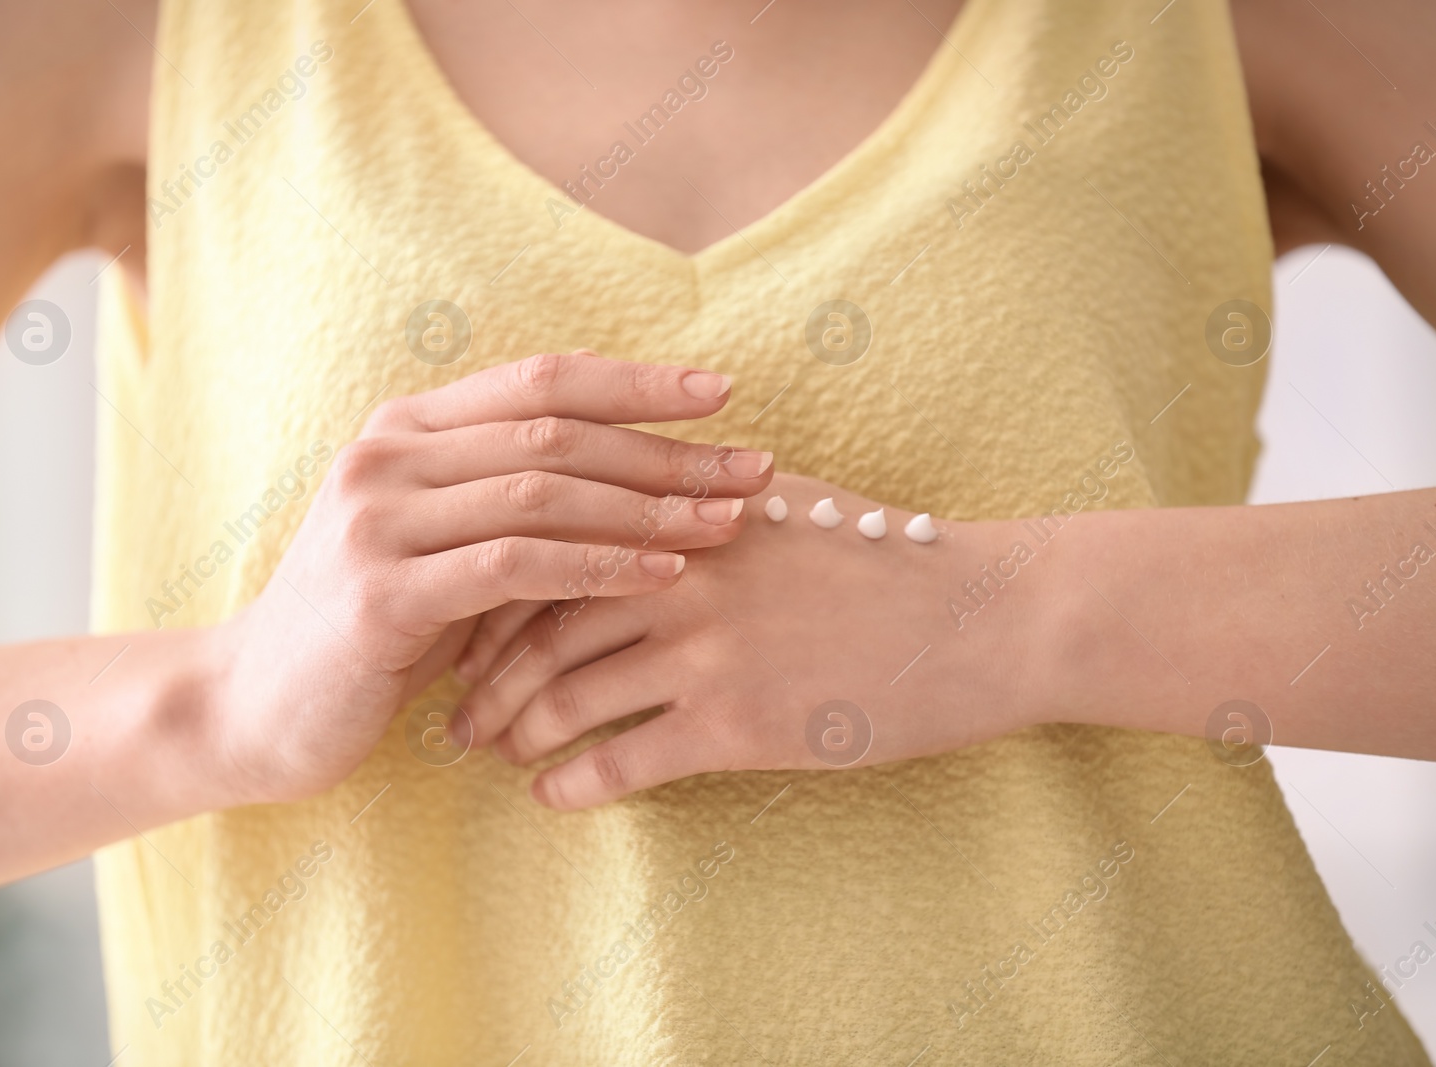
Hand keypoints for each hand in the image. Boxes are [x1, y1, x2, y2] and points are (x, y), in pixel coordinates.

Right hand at [203, 353, 775, 805]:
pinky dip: (598, 564)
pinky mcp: (382, 591)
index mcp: (405, 427)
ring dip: (648, 506)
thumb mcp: (441, 545)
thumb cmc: (371, 628)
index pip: (540, 379)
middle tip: (751, 469)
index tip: (724, 390)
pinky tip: (663, 571)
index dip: (637, 381)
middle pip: (554, 431)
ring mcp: (377, 519)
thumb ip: (510, 500)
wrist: (255, 706)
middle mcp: (387, 455)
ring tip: (727, 523)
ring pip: (542, 490)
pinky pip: (514, 563)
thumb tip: (642, 477)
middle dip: (665, 450)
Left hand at [458, 472, 1055, 809]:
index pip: (551, 550)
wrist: (982, 617)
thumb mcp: (789, 504)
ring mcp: (705, 648)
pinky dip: (573, 781)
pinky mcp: (738, 721)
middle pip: (536, 626)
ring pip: (566, 694)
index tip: (460, 627)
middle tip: (453, 710)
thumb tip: (642, 505)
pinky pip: (623, 759)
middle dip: (482, 675)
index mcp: (683, 516)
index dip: (492, 596)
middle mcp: (679, 574)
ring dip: (516, 731)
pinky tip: (551, 796)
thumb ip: (703, 502)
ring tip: (491, 754)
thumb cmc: (890, 559)